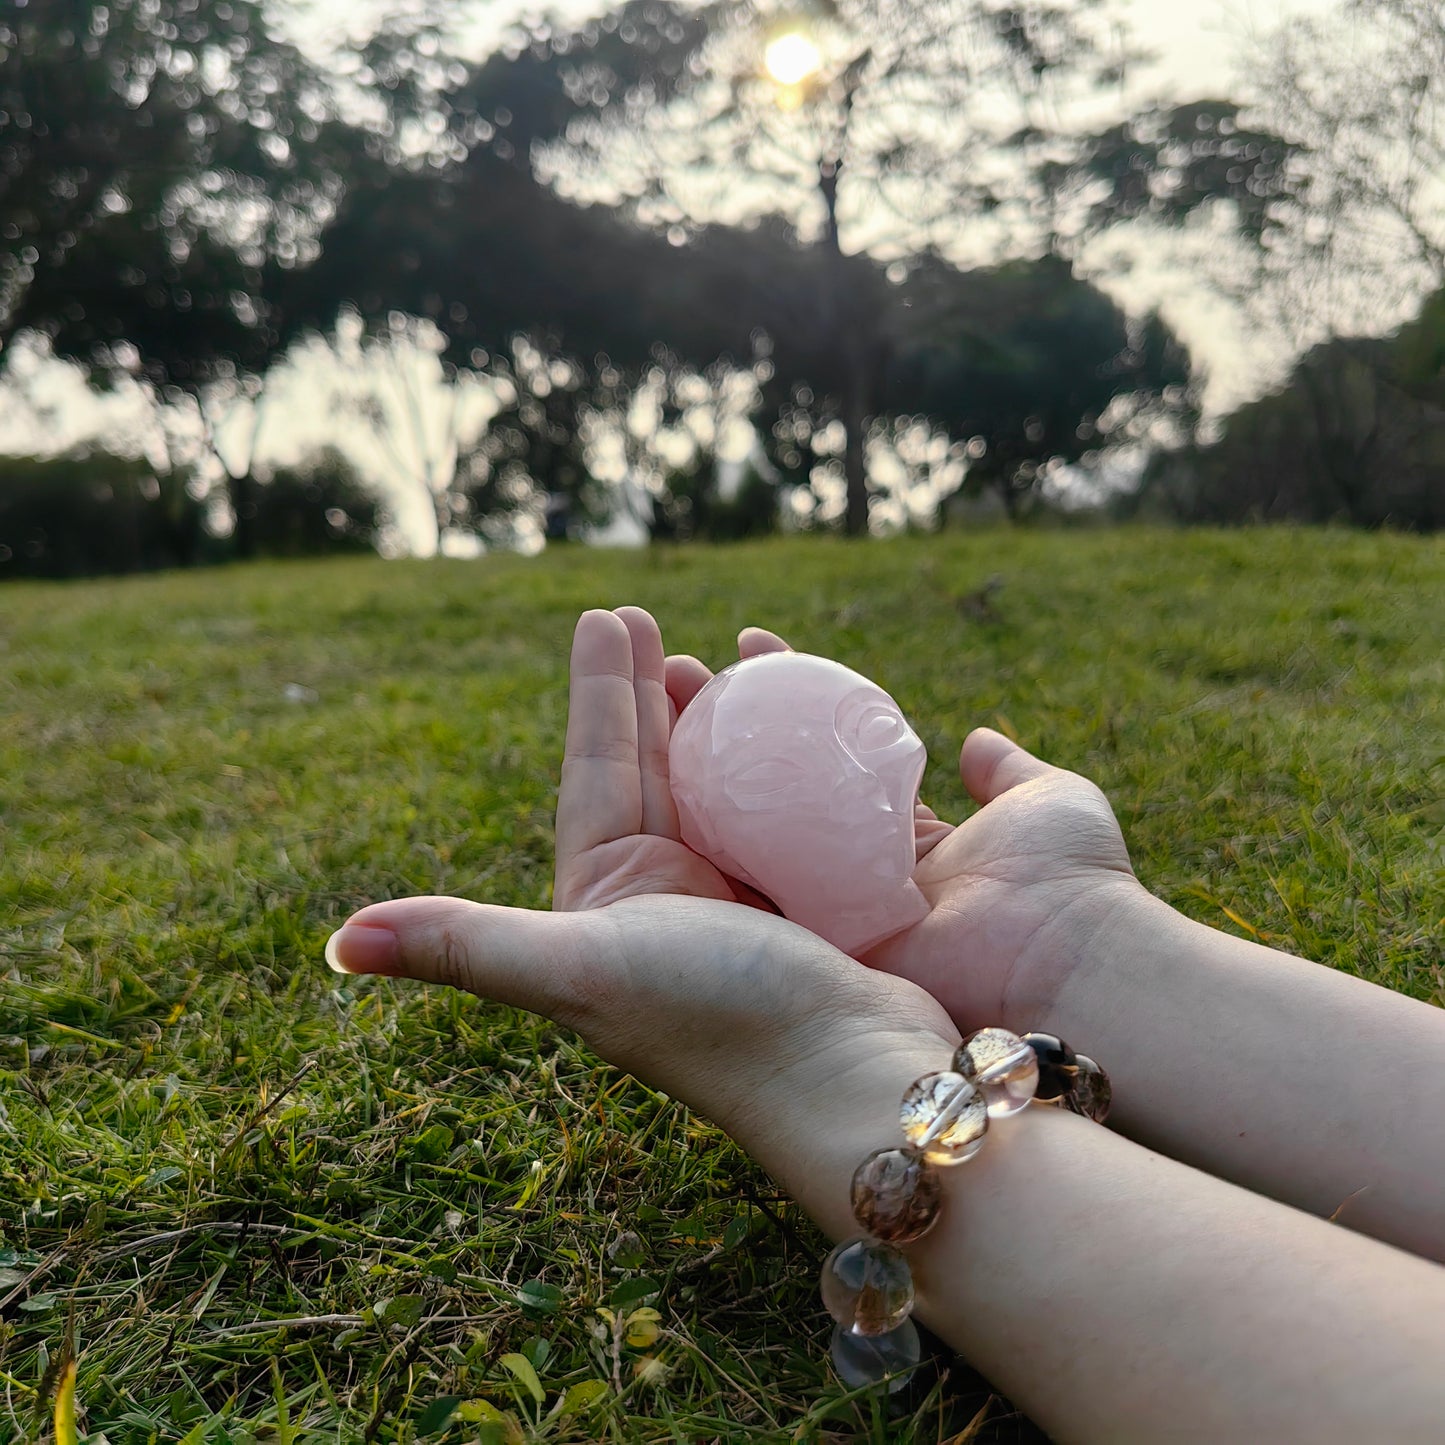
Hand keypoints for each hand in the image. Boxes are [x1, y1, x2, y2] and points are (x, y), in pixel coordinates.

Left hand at [325, 610, 958, 1202]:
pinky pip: (785, 812)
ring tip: (716, 654)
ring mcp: (740, 905)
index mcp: (608, 904)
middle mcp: (665, 903)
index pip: (594, 774)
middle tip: (640, 614)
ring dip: (712, 721)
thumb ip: (465, 944)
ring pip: (718, 788)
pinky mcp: (807, 907)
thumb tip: (335, 944)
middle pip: (650, 770)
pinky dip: (787, 764)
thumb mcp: (579, 970)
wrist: (849, 1086)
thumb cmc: (717, 1020)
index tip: (604, 618)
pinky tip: (802, 724)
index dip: (596, 696)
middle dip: (642, 693)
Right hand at [666, 629, 1145, 1031]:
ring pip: (737, 825)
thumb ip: (1006, 771)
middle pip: (765, 788)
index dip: (786, 696)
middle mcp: (849, 876)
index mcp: (899, 844)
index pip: (824, 758)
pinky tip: (660, 761)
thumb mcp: (1045, 802)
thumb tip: (976, 738)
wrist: (1066, 971)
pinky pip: (742, 874)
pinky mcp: (805, 939)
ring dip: (688, 758)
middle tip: (673, 658)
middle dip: (717, 721)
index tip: (748, 638)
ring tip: (649, 685)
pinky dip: (700, 820)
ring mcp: (821, 910)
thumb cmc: (1067, 883)